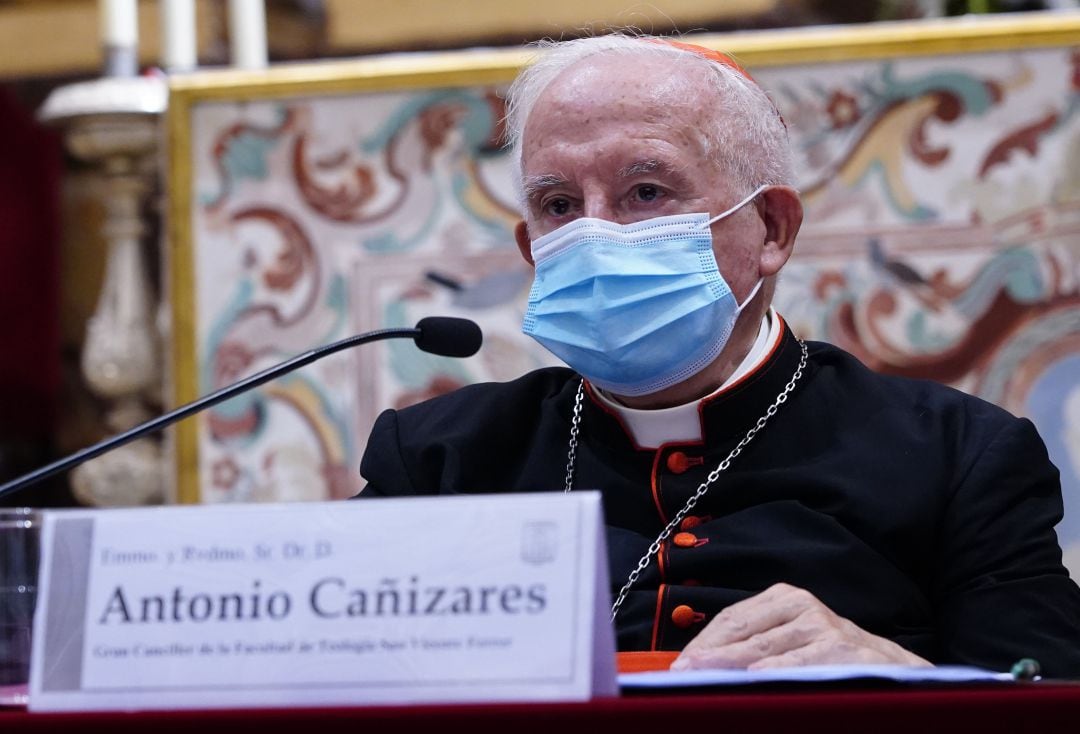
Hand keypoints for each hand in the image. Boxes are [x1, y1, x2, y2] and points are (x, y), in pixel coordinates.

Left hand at [670, 582, 930, 670]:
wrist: (899, 674)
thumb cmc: (835, 661)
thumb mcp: (793, 645)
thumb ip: (755, 648)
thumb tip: (700, 664)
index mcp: (786, 599)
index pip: (731, 619)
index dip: (702, 643)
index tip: (678, 666)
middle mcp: (803, 605)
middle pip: (741, 631)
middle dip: (708, 656)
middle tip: (681, 675)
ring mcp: (825, 626)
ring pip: (765, 649)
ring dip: (731, 667)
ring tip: (703, 680)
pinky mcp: (843, 649)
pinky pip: (800, 664)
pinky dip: (775, 673)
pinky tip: (753, 682)